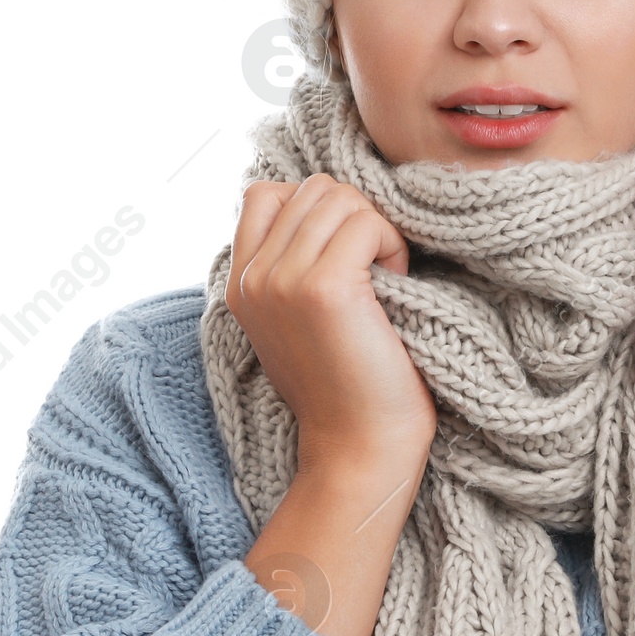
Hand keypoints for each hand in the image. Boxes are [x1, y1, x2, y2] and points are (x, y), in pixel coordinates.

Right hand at [226, 175, 436, 469]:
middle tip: (373, 271)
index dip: (318, 210)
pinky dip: (392, 245)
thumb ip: (292, 263)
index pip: (265, 193)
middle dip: (355, 217)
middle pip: (313, 189)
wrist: (360, 446)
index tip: (344, 256)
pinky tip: (394, 285)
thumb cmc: (349, 385)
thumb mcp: (300, 318)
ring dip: (376, 231)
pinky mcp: (323, 287)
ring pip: (341, 199)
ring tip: (383, 280)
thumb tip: (329, 204)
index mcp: (240, 283)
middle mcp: (252, 278)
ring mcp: (282, 280)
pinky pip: (367, 222)